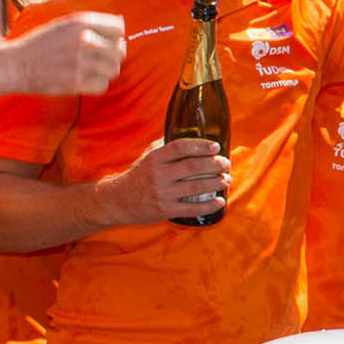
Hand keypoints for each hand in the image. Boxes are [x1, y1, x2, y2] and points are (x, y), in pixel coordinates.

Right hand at [9, 11, 126, 96]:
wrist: (14, 65)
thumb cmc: (40, 44)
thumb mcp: (64, 24)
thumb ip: (90, 25)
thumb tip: (121, 29)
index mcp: (81, 22)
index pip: (119, 28)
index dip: (115, 36)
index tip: (107, 42)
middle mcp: (84, 40)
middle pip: (120, 51)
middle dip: (112, 56)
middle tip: (98, 60)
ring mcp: (81, 62)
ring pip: (114, 69)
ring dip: (104, 72)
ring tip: (90, 70)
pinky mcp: (76, 83)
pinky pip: (103, 86)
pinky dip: (96, 85)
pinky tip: (83, 80)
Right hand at [109, 134, 226, 223]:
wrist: (117, 201)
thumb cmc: (138, 176)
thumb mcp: (148, 157)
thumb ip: (166, 146)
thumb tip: (189, 133)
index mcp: (155, 159)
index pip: (180, 147)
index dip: (200, 145)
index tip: (215, 146)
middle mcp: (158, 175)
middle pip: (193, 166)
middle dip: (215, 164)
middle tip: (226, 163)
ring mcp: (162, 194)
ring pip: (196, 186)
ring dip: (216, 183)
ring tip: (227, 179)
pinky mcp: (165, 210)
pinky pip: (192, 208)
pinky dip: (209, 206)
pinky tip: (220, 201)